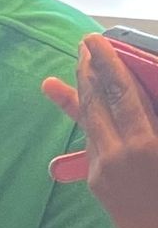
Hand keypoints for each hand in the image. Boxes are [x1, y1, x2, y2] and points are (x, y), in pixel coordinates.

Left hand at [45, 37, 157, 227]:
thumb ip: (152, 117)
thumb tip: (142, 100)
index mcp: (143, 146)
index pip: (119, 94)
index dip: (107, 64)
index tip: (95, 41)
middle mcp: (115, 158)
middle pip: (96, 105)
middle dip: (88, 72)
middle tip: (83, 45)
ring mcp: (102, 174)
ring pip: (89, 124)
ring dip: (83, 94)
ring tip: (77, 68)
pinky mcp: (98, 187)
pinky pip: (92, 144)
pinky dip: (89, 121)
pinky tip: (86, 110)